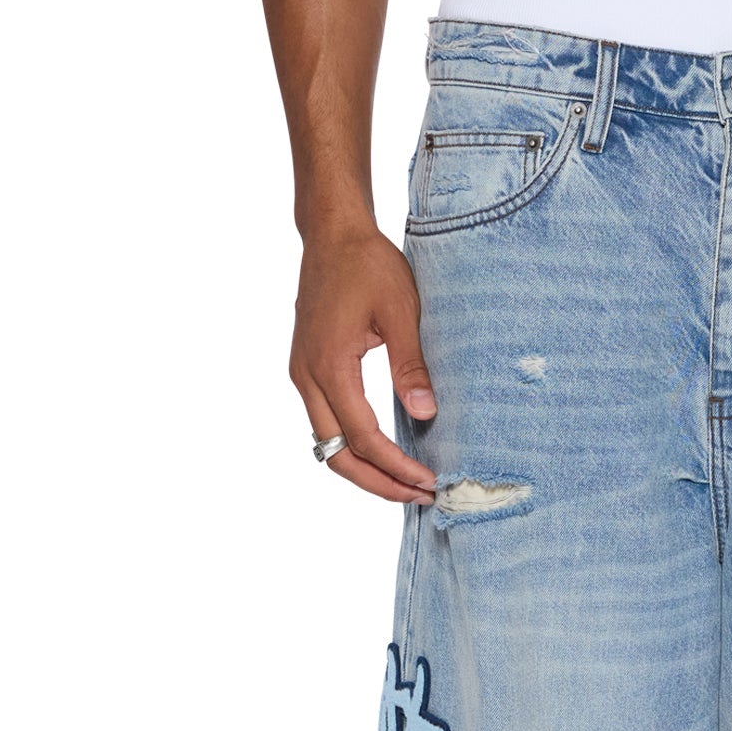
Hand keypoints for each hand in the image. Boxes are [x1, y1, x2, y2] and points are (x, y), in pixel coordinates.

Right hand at [289, 224, 438, 503]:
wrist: (333, 234)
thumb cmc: (368, 264)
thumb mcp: (402, 310)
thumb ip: (411, 364)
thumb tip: (426, 414)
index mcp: (329, 365)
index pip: (363, 437)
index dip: (396, 466)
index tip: (429, 482)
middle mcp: (307, 377)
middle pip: (337, 456)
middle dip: (378, 483)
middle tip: (420, 496)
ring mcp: (303, 376)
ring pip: (328, 447)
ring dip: (366, 471)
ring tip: (406, 484)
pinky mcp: (309, 372)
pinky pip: (328, 426)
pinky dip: (355, 449)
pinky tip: (386, 455)